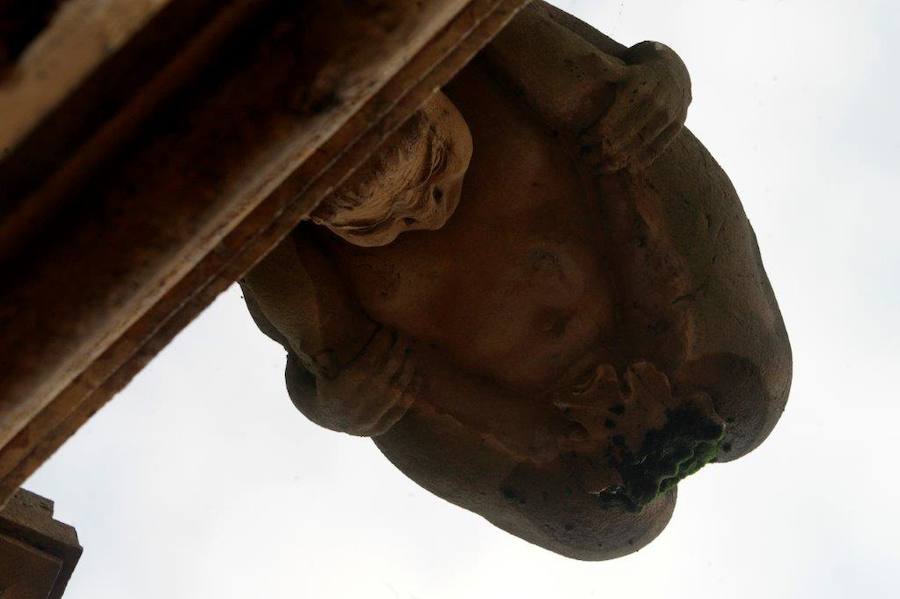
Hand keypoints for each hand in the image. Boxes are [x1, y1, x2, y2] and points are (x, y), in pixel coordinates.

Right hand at [314, 326, 420, 436]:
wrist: (326, 421)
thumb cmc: (321, 389)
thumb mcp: (314, 372)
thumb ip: (318, 355)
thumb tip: (313, 336)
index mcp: (344, 387)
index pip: (371, 358)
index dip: (382, 341)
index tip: (387, 327)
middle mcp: (361, 402)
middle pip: (388, 368)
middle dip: (399, 347)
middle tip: (402, 333)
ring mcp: (373, 416)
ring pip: (399, 385)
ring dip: (409, 364)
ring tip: (411, 349)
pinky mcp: (382, 426)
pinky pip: (403, 405)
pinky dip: (413, 388)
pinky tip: (417, 372)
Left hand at [579, 41, 690, 173]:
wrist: (674, 67)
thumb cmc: (637, 70)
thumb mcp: (622, 67)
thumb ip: (603, 67)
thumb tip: (583, 58)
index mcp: (635, 90)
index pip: (607, 126)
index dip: (590, 138)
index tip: (579, 142)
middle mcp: (654, 103)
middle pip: (620, 140)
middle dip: (599, 153)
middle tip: (585, 159)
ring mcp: (668, 115)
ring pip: (637, 148)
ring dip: (616, 162)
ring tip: (600, 168)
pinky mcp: (677, 124)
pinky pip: (657, 149)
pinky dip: (640, 161)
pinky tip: (626, 170)